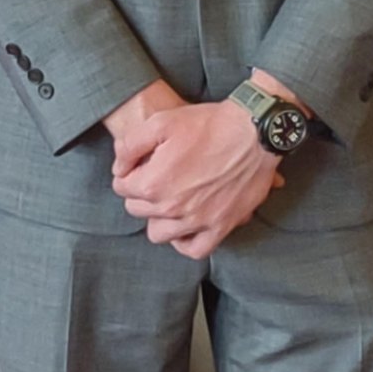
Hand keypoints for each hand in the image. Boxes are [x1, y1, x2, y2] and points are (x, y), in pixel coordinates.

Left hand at [109, 85, 283, 260]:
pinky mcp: (221, 226)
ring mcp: (198, 220)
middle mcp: (172, 207)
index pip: (122, 188)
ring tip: (167, 201)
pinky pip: (195, 249)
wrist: (253, 132)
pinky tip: (184, 228)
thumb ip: (130, 146)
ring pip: (159, 233)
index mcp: (153, 183)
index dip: (129, 173)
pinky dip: (185, 242)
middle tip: (156, 178)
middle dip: (141, 194)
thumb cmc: (209, 125)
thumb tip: (119, 168)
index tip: (141, 164)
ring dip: (158, 218)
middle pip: (138, 210)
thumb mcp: (161, 122)